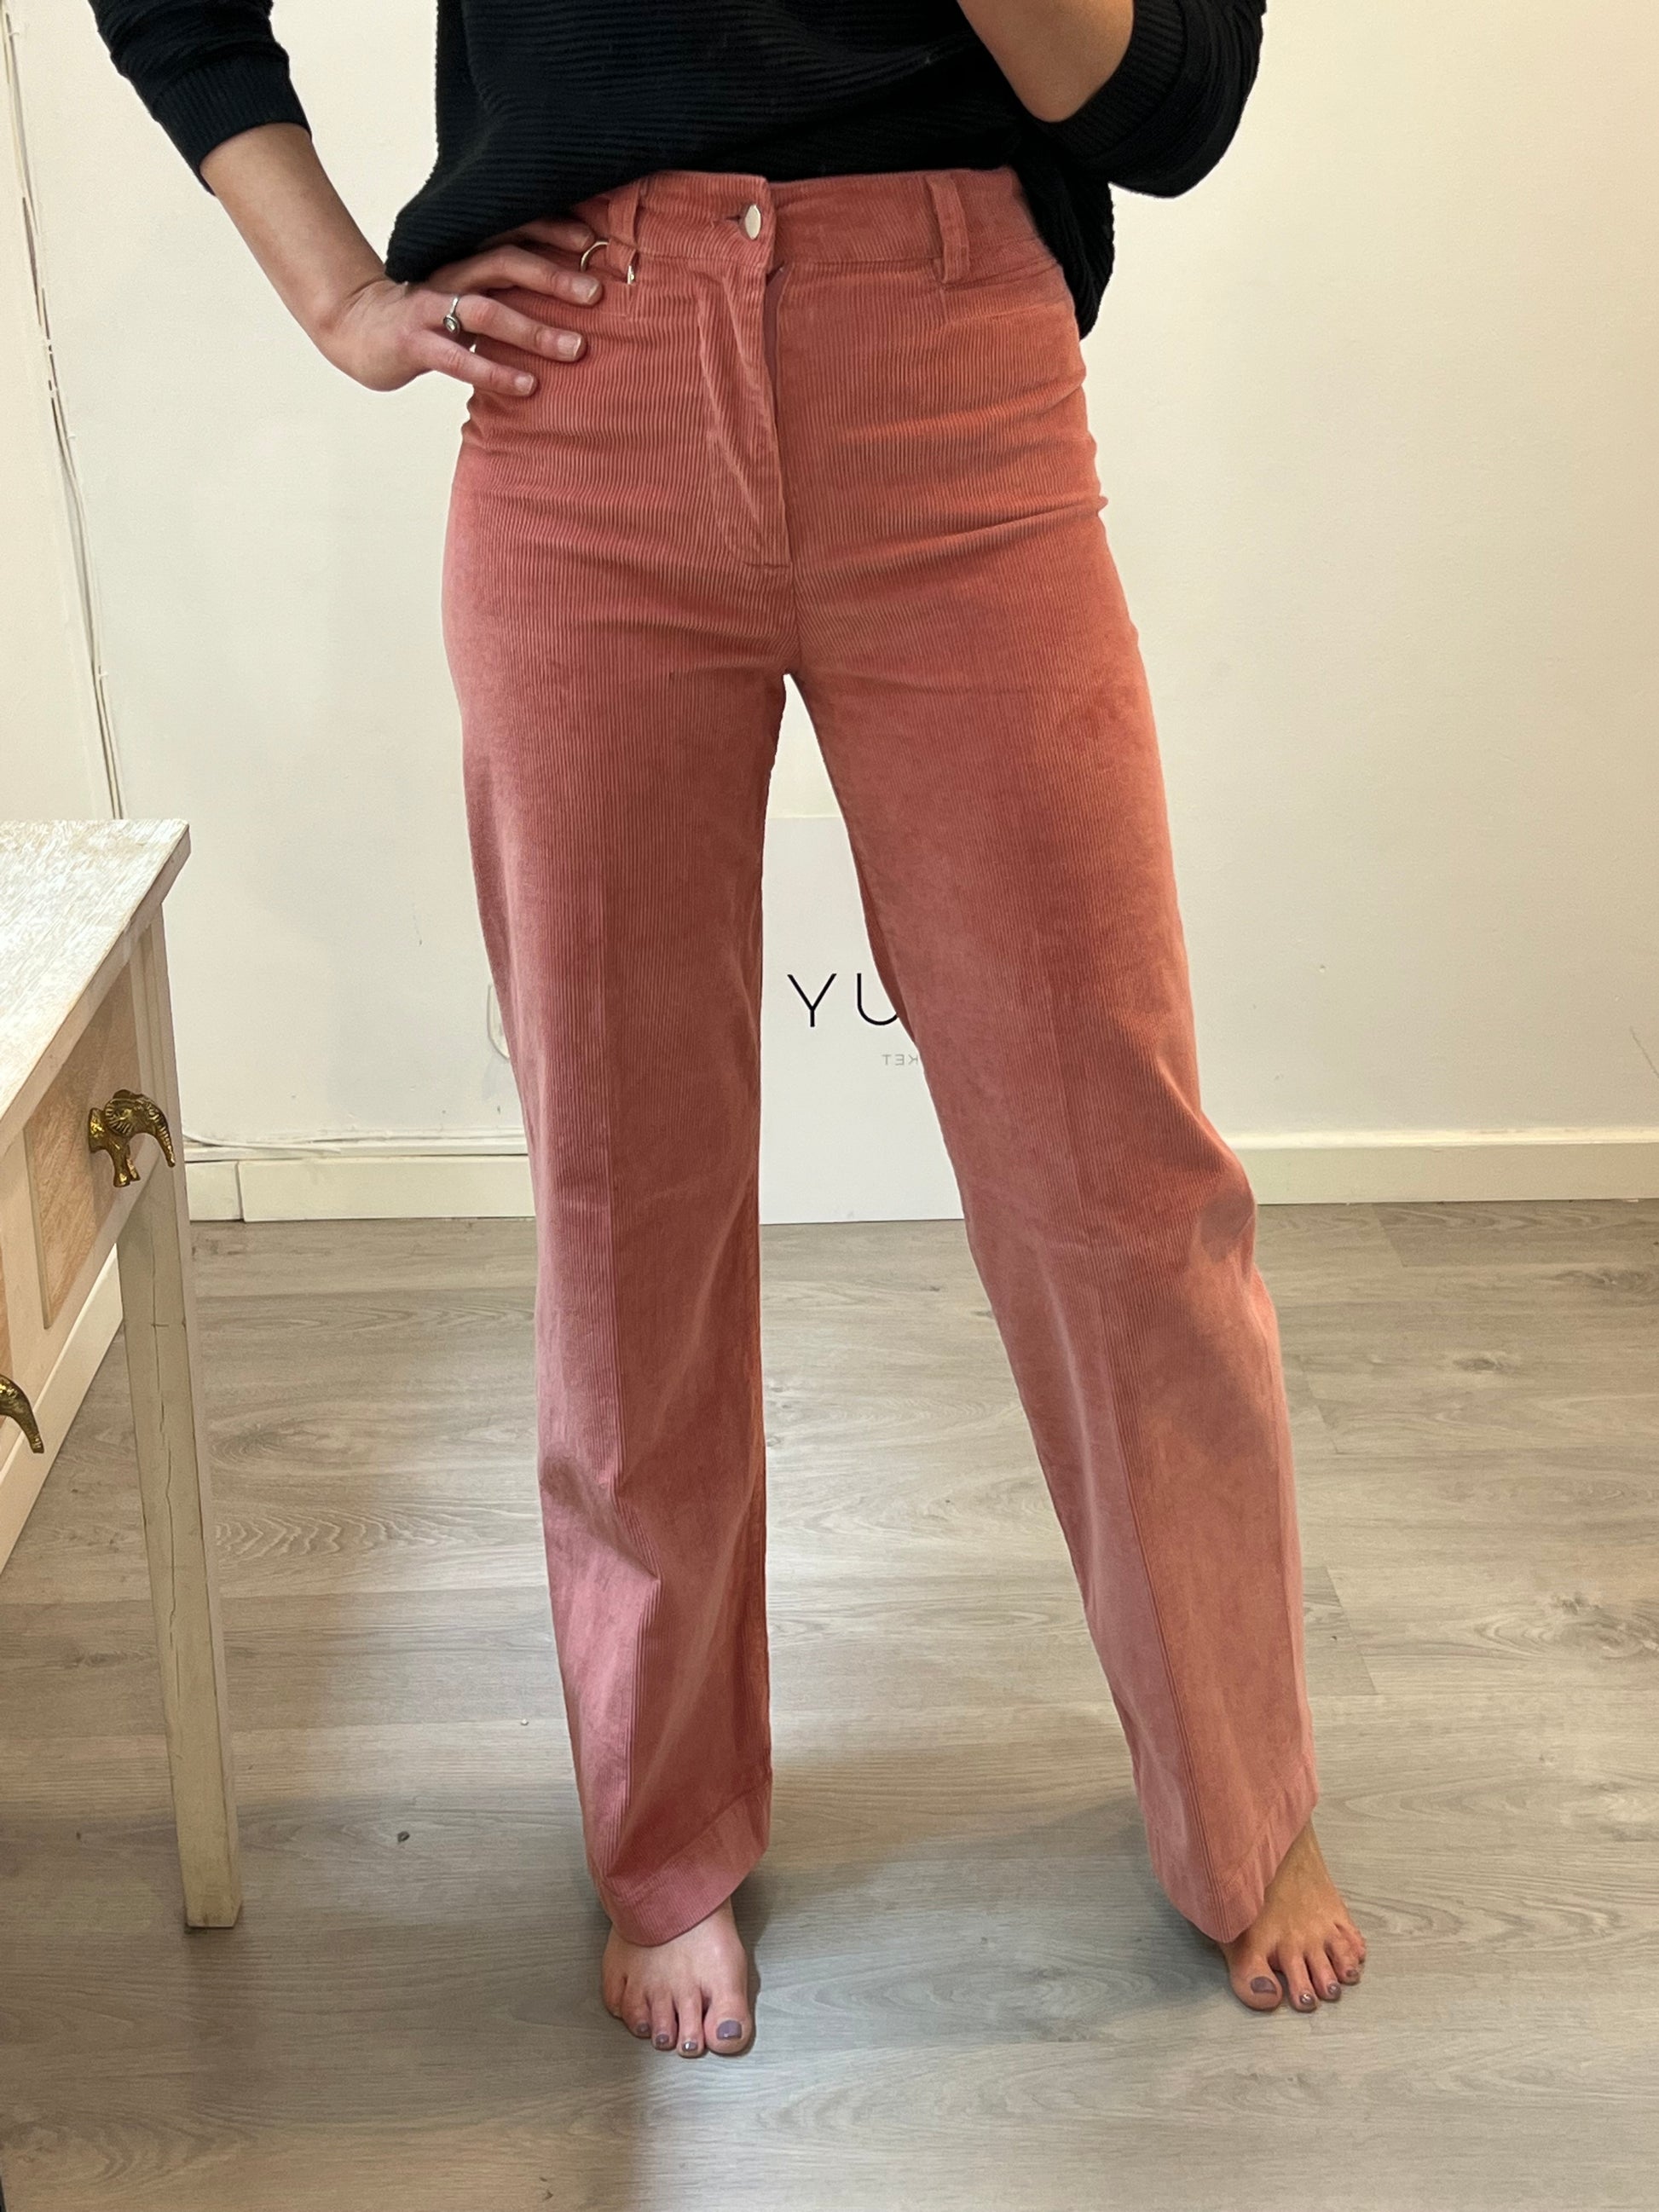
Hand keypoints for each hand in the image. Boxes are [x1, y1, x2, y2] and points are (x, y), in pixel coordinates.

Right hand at [312, 215, 607, 397]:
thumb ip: (505, 286)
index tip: (592, 240)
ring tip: (575, 348)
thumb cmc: (427, 315)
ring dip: (534, 330)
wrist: (357, 330)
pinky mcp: (414, 343)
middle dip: (553, 276)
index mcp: (464, 254)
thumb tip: (569, 288)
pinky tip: (527, 386)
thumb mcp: (467, 291)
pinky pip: (459, 358)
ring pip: (487, 311)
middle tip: (595, 293)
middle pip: (505, 262)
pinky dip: (495, 371)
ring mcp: (429, 306)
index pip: (510, 231)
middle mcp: (449, 273)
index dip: (550, 230)